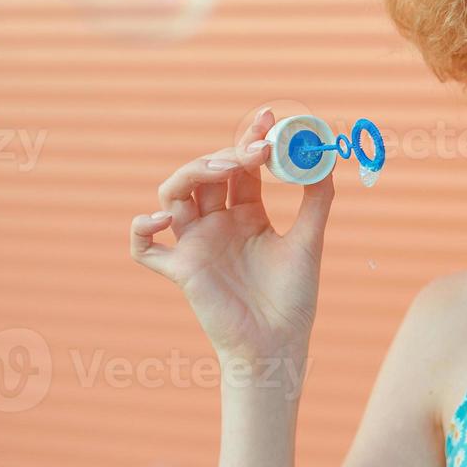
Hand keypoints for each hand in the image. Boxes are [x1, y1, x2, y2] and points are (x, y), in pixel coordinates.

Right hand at [128, 107, 335, 377]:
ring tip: (222, 169)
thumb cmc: (293, 299)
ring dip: (191, 174)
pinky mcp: (181, 271)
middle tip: (254, 151)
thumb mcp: (310, 241)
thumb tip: (323, 158)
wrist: (279, 346)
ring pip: (172, 195)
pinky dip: (142, 229)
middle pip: (206, 174)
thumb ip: (317, 200)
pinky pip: (144, 247)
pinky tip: (163, 218)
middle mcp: (217, 224)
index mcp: (247, 215)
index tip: (267, 120)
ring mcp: (196, 245)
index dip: (249, 142)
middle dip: (226, 155)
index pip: (240, 168)